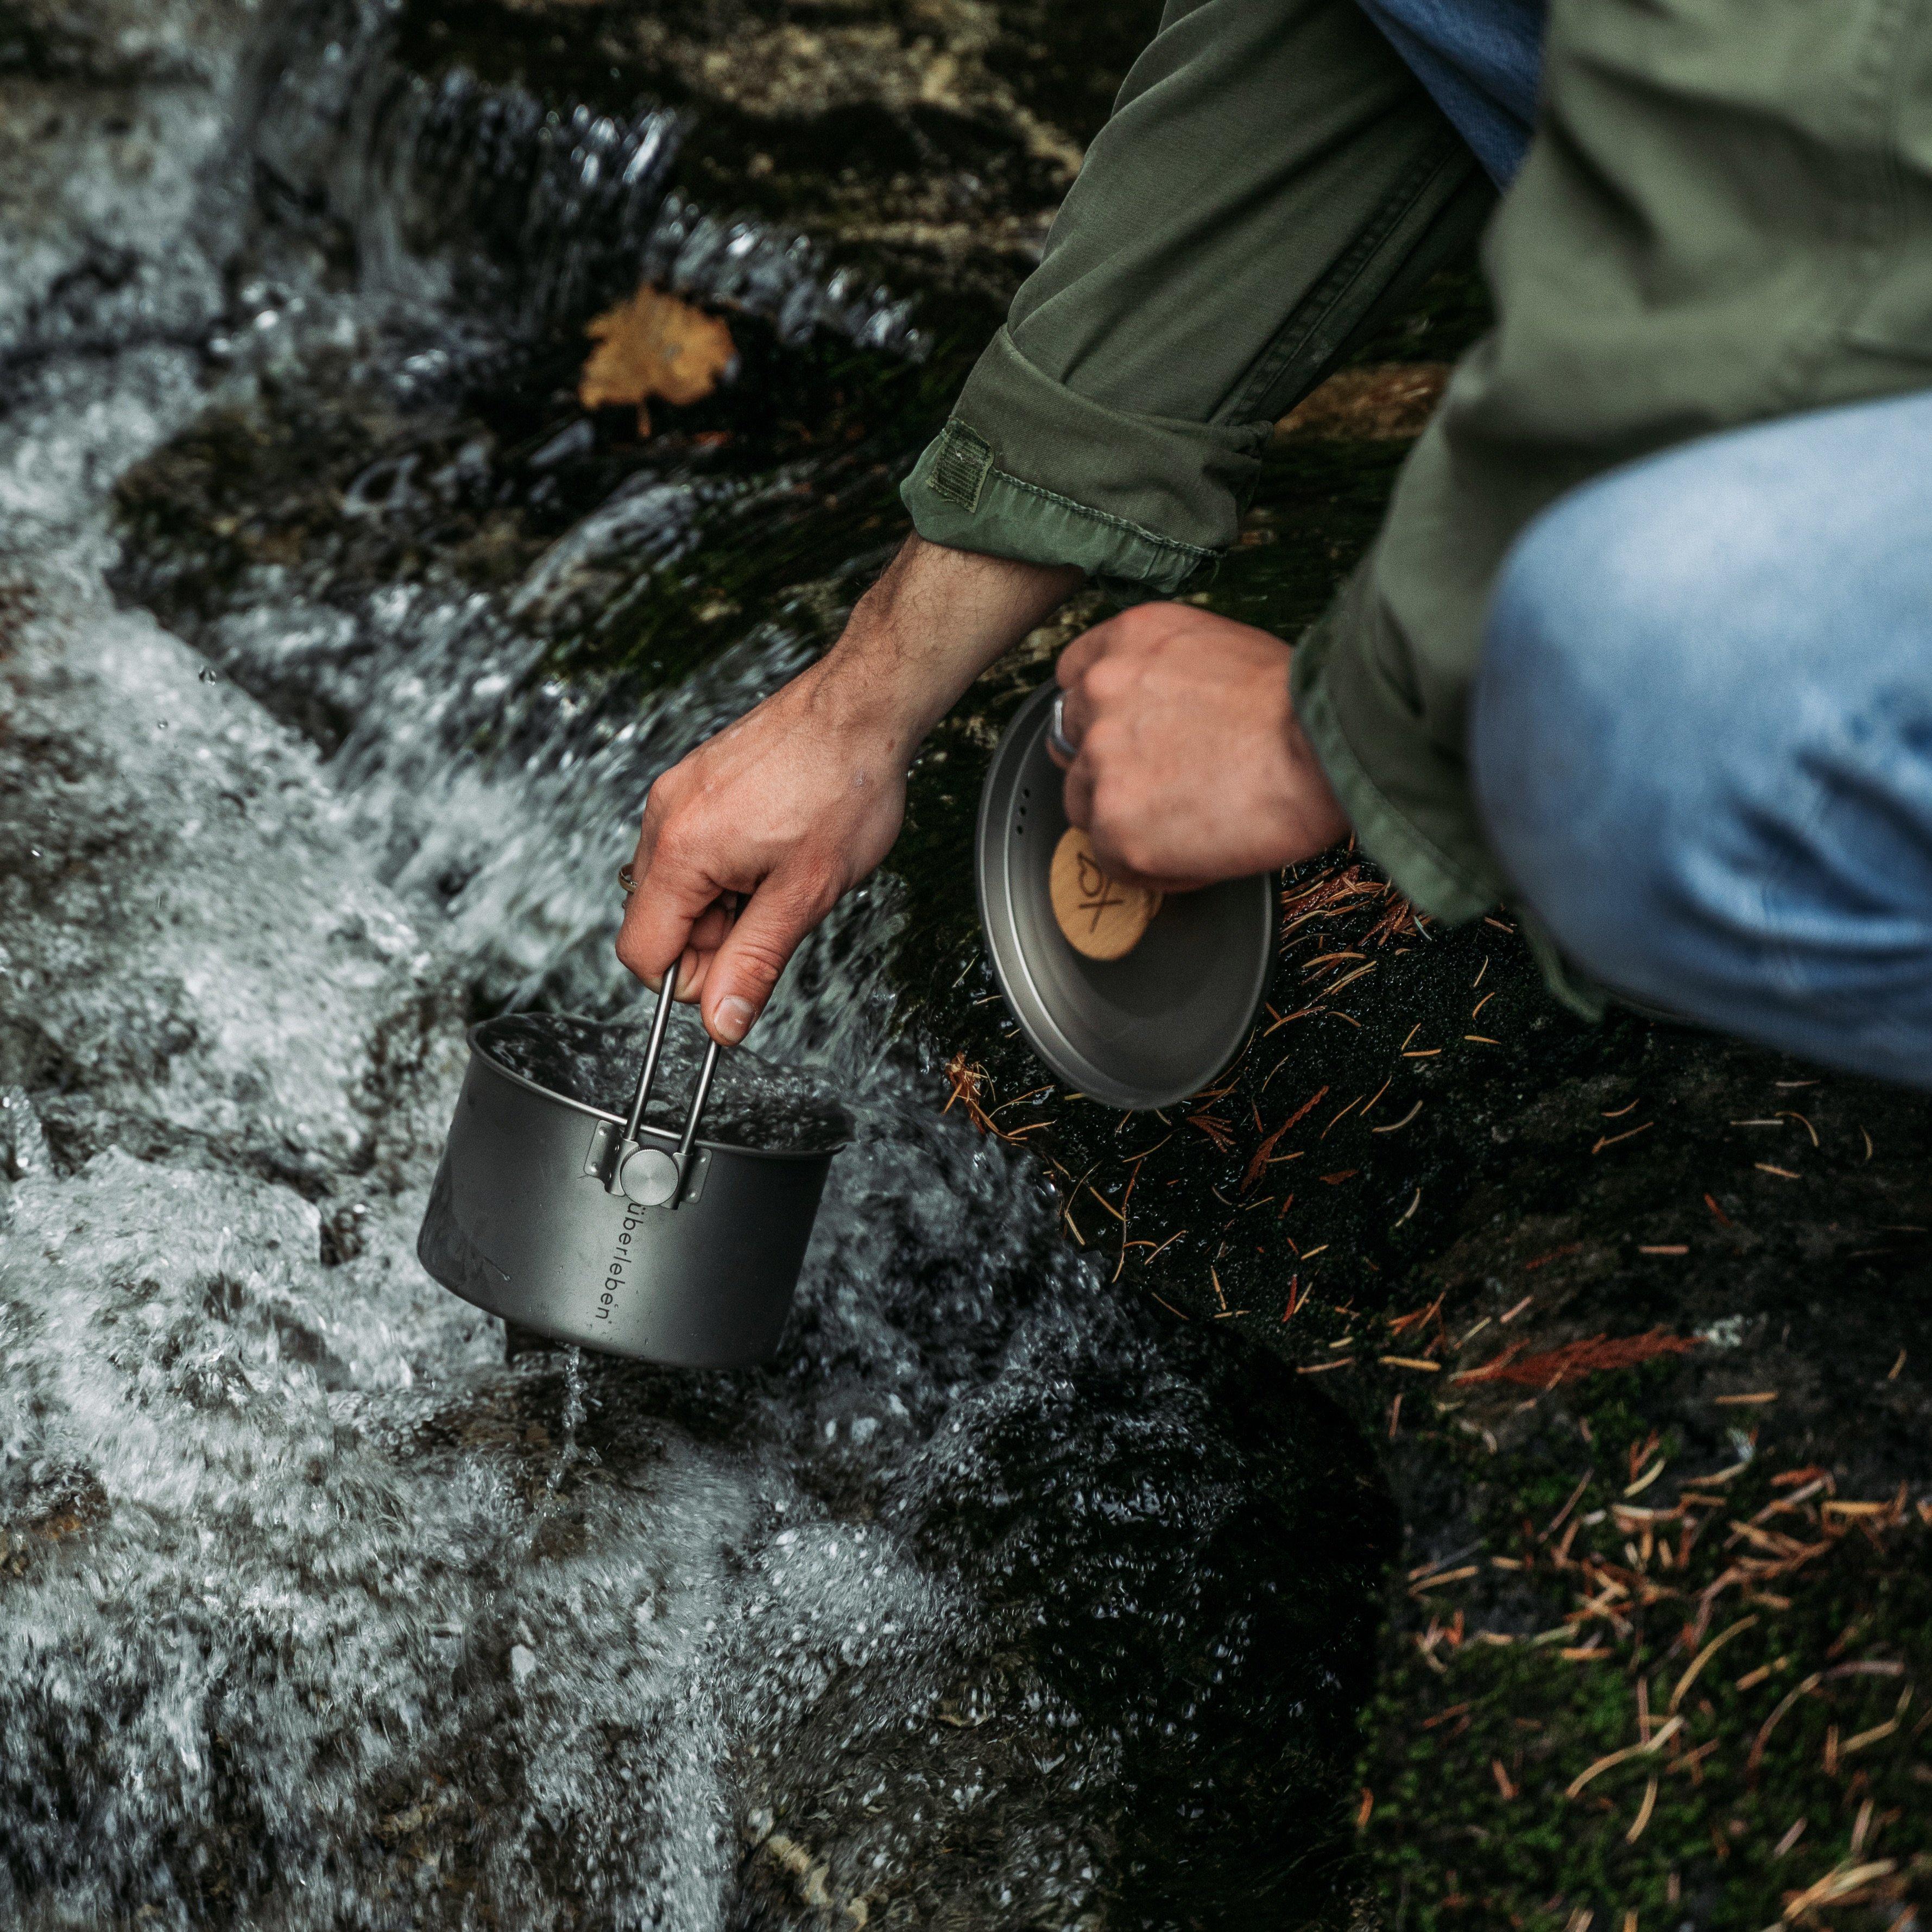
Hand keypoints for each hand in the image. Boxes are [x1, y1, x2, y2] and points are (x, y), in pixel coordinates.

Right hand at [617, 536, 1081, 1041]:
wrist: (863, 707)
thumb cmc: (844, 786)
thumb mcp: (805, 895)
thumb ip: (755, 963)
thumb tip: (723, 1023)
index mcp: (680, 851)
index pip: (643, 953)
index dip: (692, 980)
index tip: (739, 972)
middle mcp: (664, 818)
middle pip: (659, 921)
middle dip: (714, 936)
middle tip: (776, 915)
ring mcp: (677, 795)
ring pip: (679, 886)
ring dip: (725, 900)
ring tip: (782, 875)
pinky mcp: (696, 781)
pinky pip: (694, 847)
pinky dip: (729, 864)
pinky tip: (774, 850)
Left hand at [1051, 602, 1347, 887]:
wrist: (1321, 750)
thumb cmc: (1299, 704)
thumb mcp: (1224, 650)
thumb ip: (1169, 675)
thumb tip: (1164, 713)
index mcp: (1127, 641)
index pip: (1073, 676)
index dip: (1097, 712)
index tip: (1121, 734)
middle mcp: (1101, 693)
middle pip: (1072, 743)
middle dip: (1107, 766)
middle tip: (1159, 787)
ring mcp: (1102, 762)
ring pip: (1083, 804)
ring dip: (1124, 818)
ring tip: (1188, 825)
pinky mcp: (1115, 826)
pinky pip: (1113, 859)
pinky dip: (1151, 866)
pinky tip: (1198, 854)